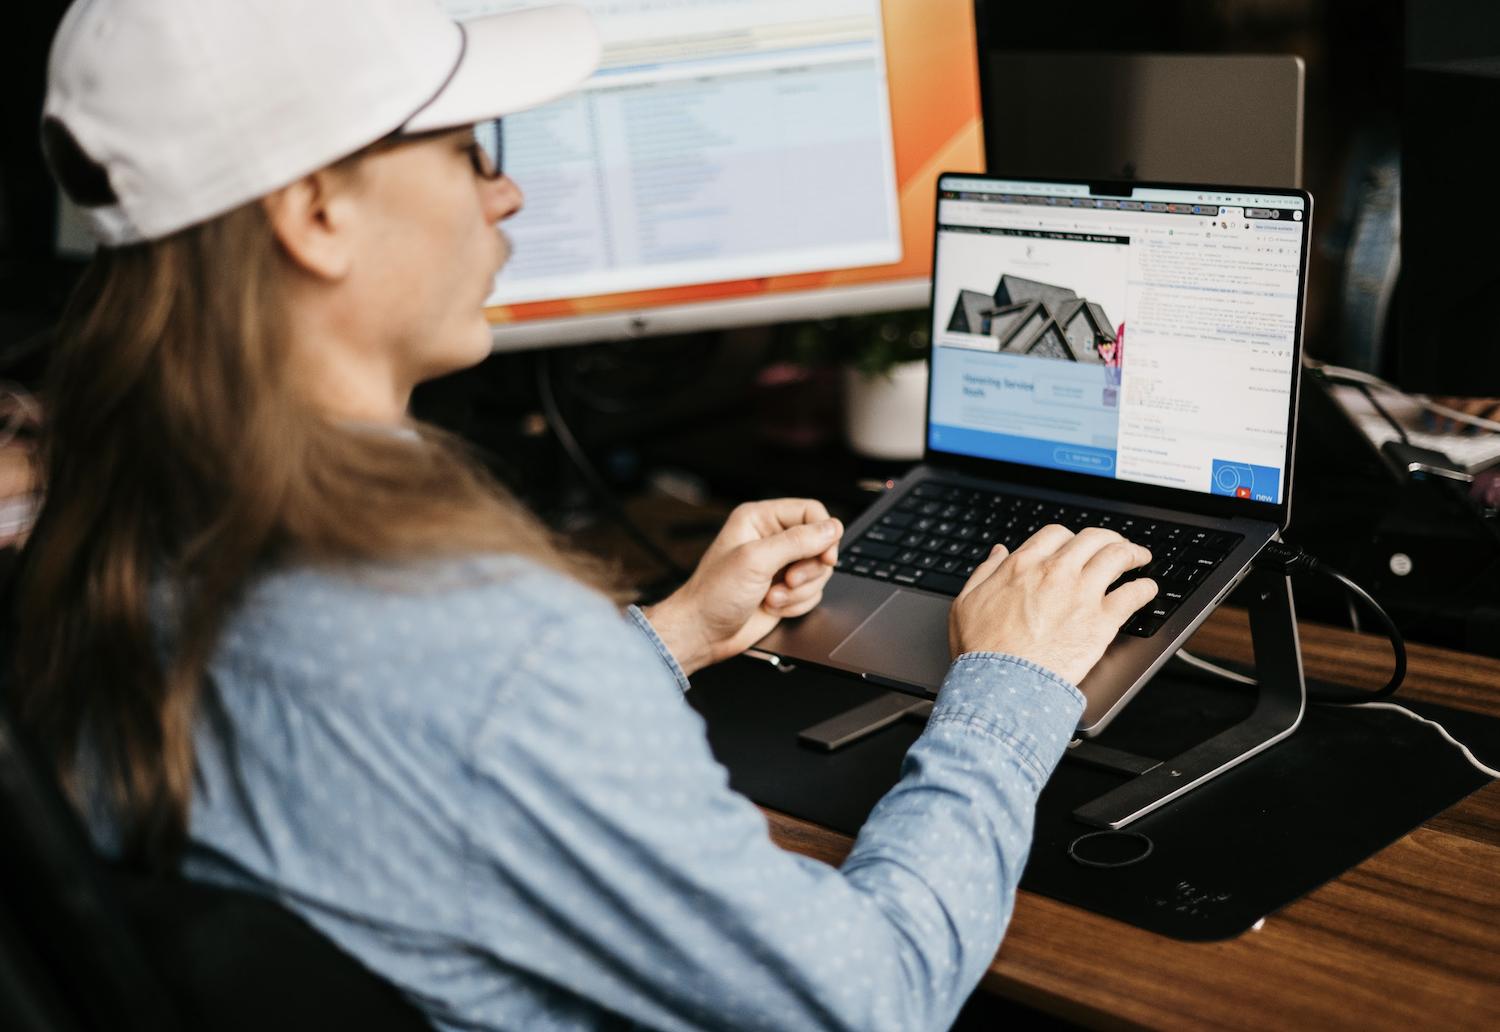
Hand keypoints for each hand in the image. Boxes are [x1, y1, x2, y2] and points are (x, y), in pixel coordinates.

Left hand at [643, 499, 841, 675]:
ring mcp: (779, 565)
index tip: (826, 556)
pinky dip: (796, 604)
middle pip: (820, 544)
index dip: (824, 533)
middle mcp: (771, 538)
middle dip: (808, 569)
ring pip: (818, 571)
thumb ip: (797, 541)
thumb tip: (830, 529)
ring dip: (799, 590)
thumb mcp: (755, 560)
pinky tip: (772, 606)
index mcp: (759, 519)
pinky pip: (811, 592)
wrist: (702, 632)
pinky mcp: (784, 589)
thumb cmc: (713, 594)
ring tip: (772, 596)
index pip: (810, 512)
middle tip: (787, 580)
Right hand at [948, 525, 1157, 687]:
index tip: (1074, 547)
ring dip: (1133, 553)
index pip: (1056, 534)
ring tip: (1140, 558)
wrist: (1002, 683)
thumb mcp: (966, 602)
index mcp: (1023, 565)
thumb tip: (998, 553)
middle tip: (1115, 546)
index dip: (1069, 538)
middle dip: (1107, 538)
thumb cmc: (982, 650)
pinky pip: (1134, 594)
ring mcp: (1082, 593)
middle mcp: (1056, 571)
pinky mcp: (1102, 620)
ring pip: (1118, 556)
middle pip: (1093, 538)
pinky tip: (1148, 589)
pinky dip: (1145, 588)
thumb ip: (985, 572)